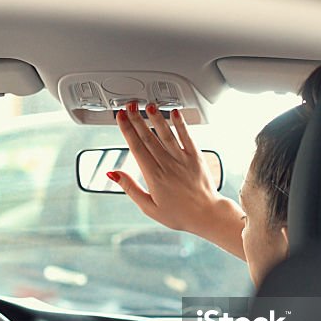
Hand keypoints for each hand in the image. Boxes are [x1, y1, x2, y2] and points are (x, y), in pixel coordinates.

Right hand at [113, 102, 245, 258]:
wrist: (206, 215)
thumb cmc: (179, 214)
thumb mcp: (148, 207)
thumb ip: (130, 188)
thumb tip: (113, 174)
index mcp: (153, 176)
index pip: (136, 147)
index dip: (127, 129)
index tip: (121, 117)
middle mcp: (167, 164)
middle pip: (148, 137)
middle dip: (137, 119)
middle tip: (130, 106)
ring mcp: (182, 159)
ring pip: (166, 134)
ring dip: (156, 118)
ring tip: (148, 106)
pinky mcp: (196, 157)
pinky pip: (187, 137)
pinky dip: (180, 124)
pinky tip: (175, 114)